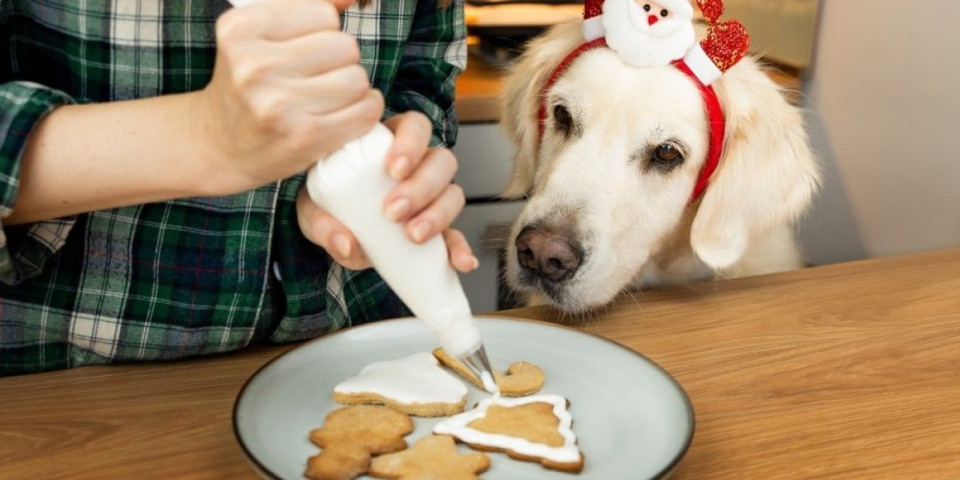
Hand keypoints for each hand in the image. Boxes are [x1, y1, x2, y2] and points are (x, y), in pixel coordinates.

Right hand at [194, 0, 381, 193]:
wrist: (220, 146)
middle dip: (340, 61)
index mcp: (240, 30)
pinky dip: (364, 111)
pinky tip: (344, 114)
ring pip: (357, 79)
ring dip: (353, 89)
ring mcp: (278, 105)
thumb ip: (306, 7)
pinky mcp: (303, 137)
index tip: (303, 51)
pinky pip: (365, 111)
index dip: (323, 32)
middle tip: (316, 78)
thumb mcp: (259, 36)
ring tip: (328, 97)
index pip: (324, 14)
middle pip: (345, 46)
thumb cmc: (249, 85)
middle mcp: (254, 66)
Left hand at [296, 111, 478, 271]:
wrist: (339, 236)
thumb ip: (323, 224)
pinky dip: (460, 249)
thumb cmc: (328, 208)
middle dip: (422, 185)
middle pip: (441, 161)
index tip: (393, 169)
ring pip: (453, 194)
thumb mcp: (313, 212)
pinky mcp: (439, 229)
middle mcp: (419, 167)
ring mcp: (433, 198)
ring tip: (413, 235)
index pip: (413, 126)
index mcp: (390, 146)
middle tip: (394, 211)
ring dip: (438, 214)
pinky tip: (461, 262)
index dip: (411, 142)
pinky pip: (457, 236)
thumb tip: (346, 243)